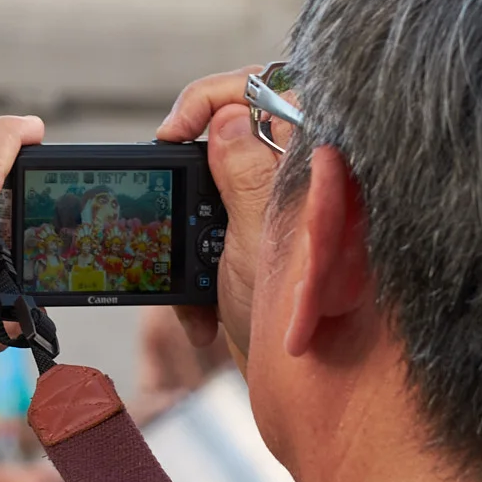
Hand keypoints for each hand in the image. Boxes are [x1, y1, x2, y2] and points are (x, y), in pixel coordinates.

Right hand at [156, 68, 287, 367]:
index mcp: (316, 165)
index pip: (270, 88)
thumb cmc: (296, 325)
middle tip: (164, 198)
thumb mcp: (261, 243)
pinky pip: (214, 232)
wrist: (297, 393)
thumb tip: (231, 118)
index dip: (216, 97)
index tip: (176, 131)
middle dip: (191, 177)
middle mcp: (303, 181)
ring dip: (187, 233)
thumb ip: (249, 174)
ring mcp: (281, 213)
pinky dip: (195, 269)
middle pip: (234, 135)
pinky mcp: (260, 243)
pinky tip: (198, 309)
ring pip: (214, 189)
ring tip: (186, 280)